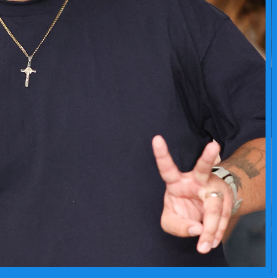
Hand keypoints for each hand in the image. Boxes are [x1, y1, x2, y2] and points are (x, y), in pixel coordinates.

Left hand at [152, 135, 232, 252]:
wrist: (205, 215)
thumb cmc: (183, 211)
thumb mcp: (171, 221)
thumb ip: (177, 226)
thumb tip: (197, 229)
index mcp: (176, 181)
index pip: (166, 168)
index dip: (161, 154)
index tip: (156, 138)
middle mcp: (196, 179)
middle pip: (202, 169)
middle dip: (208, 157)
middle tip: (213, 146)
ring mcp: (214, 186)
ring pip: (215, 205)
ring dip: (212, 227)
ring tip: (206, 245)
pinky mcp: (226, 198)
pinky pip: (223, 217)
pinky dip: (217, 233)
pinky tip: (211, 242)